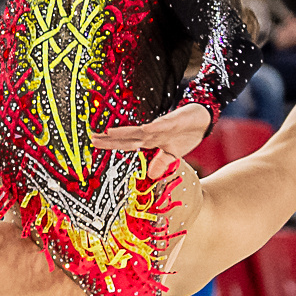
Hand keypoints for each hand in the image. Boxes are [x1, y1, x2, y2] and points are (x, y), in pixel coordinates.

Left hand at [91, 103, 210, 160]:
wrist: (203, 119)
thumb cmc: (185, 133)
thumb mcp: (173, 153)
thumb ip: (161, 162)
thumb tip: (151, 176)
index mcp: (150, 140)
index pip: (127, 142)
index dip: (112, 144)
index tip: (96, 143)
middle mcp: (152, 132)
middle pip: (129, 136)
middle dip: (111, 138)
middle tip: (93, 137)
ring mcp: (162, 126)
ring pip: (141, 130)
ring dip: (126, 131)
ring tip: (109, 132)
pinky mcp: (175, 121)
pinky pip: (163, 125)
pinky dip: (154, 127)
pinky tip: (145, 129)